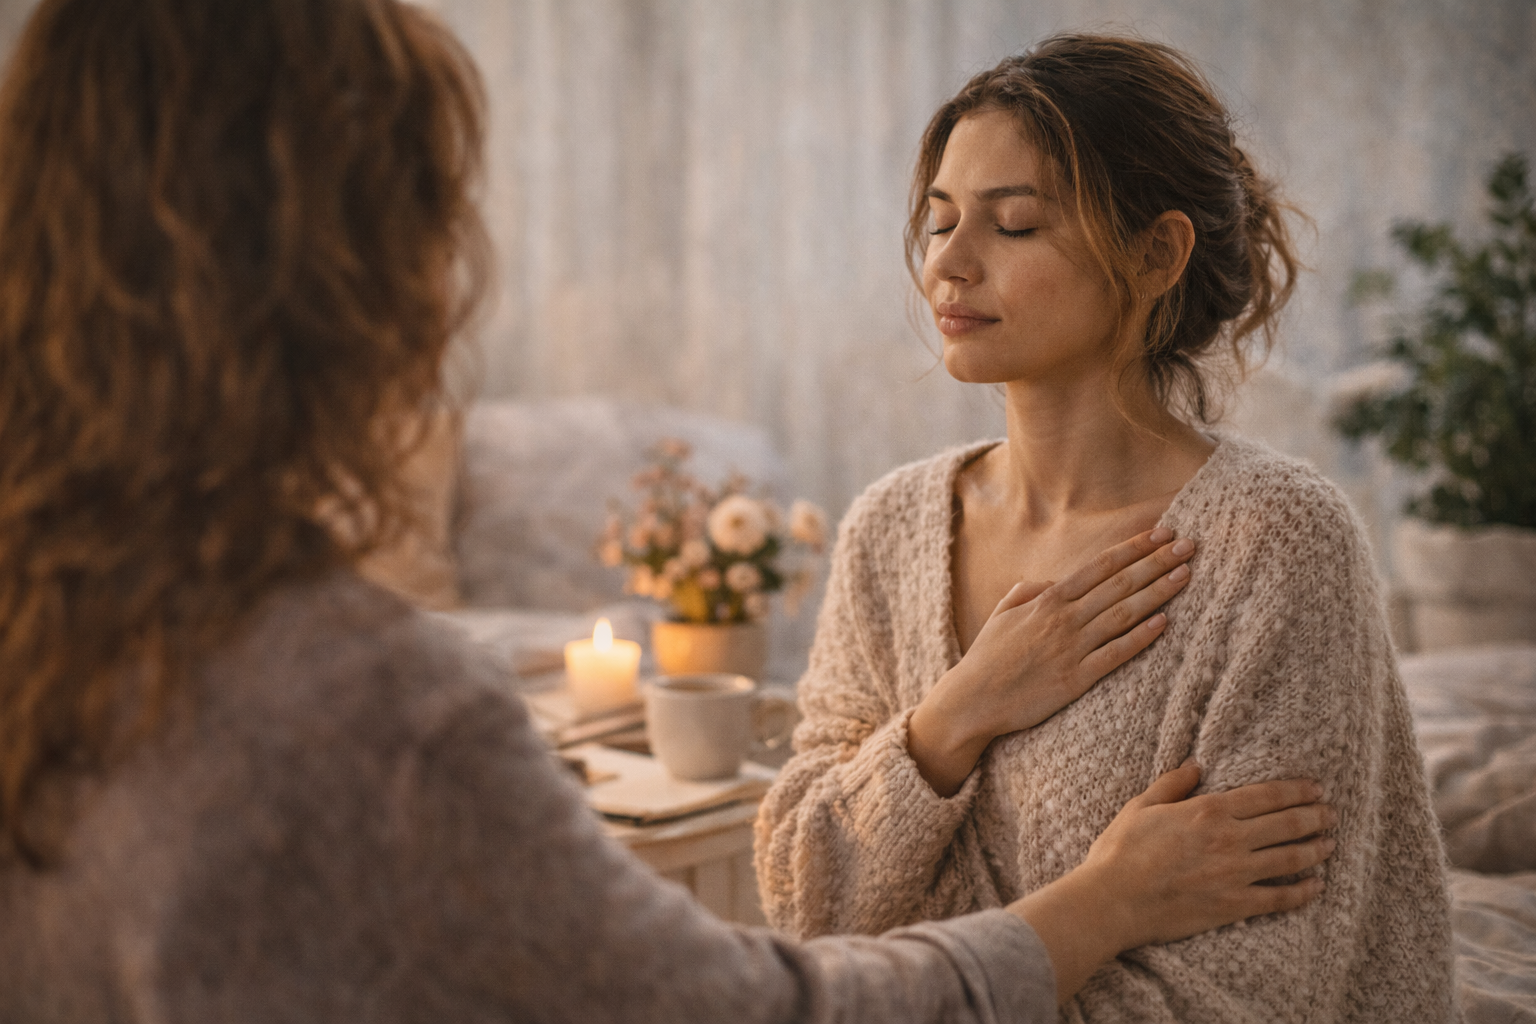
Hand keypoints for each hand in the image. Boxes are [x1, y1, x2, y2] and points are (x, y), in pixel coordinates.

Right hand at [909, 527, 1195, 794]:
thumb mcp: (1004, 613)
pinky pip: (1116, 654)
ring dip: (1158, 592)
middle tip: (1189, 544)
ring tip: (1186, 574)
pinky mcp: (1077, 679)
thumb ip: (1031, 591)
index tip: (1161, 532)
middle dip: (1156, 561)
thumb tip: (1056, 582)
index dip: (1134, 548)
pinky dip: (1141, 637)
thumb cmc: (988, 656)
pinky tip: (1165, 623)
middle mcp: (1064, 619)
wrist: (973, 699)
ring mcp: (1072, 648)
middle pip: (1120, 584)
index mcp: (1049, 600)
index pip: (1100, 566)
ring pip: (1124, 614)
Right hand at [1010, 763, 1334, 1002]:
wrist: (1114, 900)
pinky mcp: (1235, 905)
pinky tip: (1317, 886)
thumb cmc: (1121, 851)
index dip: (1296, 791)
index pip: (1266, 796)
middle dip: (1314, 816)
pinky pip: (1280, 898)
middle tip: (1331, 813)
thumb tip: (1196, 765)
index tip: (1316, 788)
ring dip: (1315, 849)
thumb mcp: (1141, 806)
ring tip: (1330, 844)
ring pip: (1290, 859)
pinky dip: (1303, 892)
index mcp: (1208, 811)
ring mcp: (1236, 874)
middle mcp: (1230, 839)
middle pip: (1287, 824)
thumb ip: (1172, 784)